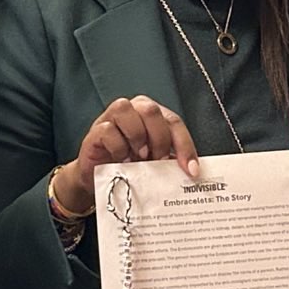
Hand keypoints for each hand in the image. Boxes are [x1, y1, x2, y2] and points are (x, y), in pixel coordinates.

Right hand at [51, 95, 199, 214]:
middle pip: (151, 111)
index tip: (192, 170)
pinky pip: (107, 130)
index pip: (173, 122)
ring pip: (125, 109)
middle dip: (159, 139)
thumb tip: (192, 171)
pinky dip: (117, 146)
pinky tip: (120, 160)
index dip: (185, 145)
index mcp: (152, 115)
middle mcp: (133, 110)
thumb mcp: (154, 163)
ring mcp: (111, 117)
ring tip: (138, 158)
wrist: (100, 179)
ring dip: (136, 136)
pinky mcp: (95, 131)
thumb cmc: (129, 166)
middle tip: (158, 161)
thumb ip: (170, 160)